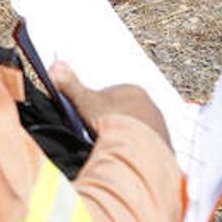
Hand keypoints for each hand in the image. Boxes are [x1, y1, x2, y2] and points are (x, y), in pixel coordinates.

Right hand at [50, 62, 171, 149]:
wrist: (137, 151)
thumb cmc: (112, 121)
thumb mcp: (84, 101)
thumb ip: (70, 84)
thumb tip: (56, 66)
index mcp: (133, 90)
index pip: (112, 94)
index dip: (97, 105)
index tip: (88, 116)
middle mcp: (151, 105)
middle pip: (126, 111)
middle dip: (112, 120)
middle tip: (97, 132)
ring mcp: (160, 127)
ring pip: (137, 129)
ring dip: (125, 136)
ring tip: (110, 146)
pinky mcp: (164, 146)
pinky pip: (147, 146)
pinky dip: (136, 150)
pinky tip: (124, 155)